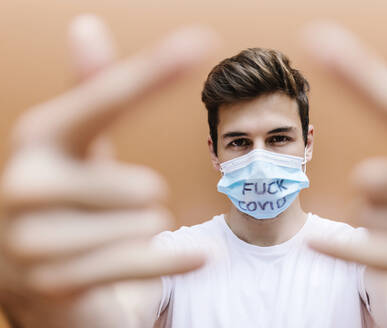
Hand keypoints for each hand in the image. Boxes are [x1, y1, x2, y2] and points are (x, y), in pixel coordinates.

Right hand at [0, 14, 216, 326]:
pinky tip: (201, 258)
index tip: (201, 41)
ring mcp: (34, 239)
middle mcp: (25, 183)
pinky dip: (174, 260)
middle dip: (146, 200)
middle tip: (120, 209)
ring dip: (145, 231)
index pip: (107, 99)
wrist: (33, 277)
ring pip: (143, 225)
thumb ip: (92, 91)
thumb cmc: (68, 199)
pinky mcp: (55, 282)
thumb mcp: (79, 145)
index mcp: (38, 138)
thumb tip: (86, 24)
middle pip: (142, 187)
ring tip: (113, 236)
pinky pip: (139, 262)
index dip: (153, 73)